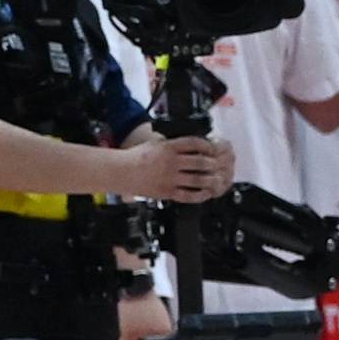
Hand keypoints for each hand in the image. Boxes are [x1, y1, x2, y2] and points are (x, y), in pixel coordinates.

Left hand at [115, 291, 173, 339]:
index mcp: (167, 333)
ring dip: (136, 331)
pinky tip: (130, 317)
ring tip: (127, 324)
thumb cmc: (136, 307)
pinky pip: (145, 320)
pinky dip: (137, 321)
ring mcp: (162, 314)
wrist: (133, 286)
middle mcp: (168, 324)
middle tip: (125, 338)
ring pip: (147, 330)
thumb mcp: (127, 334)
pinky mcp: (154, 306)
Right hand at [118, 134, 233, 203]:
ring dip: (211, 180)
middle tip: (218, 165)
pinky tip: (205, 193)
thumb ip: (174, 144)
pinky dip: (200, 195)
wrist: (120, 171)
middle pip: (200, 162)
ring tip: (216, 179)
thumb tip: (195, 145)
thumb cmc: (137, 157)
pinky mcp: (166, 192)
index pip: (194, 144)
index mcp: (168, 147)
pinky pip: (188, 195)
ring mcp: (169, 178)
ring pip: (198, 180)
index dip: (208, 146)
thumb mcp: (156, 143)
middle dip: (213, 164)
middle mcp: (170, 162)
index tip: (213, 149)